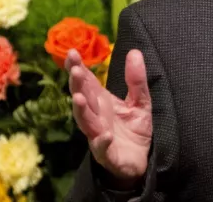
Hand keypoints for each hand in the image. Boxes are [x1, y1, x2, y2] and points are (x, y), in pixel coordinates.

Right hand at [68, 48, 152, 185]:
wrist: (140, 161)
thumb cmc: (134, 129)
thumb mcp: (140, 101)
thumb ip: (136, 79)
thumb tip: (134, 52)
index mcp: (101, 102)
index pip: (87, 82)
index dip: (78, 68)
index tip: (72, 53)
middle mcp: (96, 117)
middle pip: (83, 98)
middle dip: (78, 85)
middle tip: (76, 71)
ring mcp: (98, 135)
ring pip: (86, 122)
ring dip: (81, 111)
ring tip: (78, 99)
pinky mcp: (107, 154)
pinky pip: (102, 148)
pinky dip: (102, 142)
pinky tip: (105, 135)